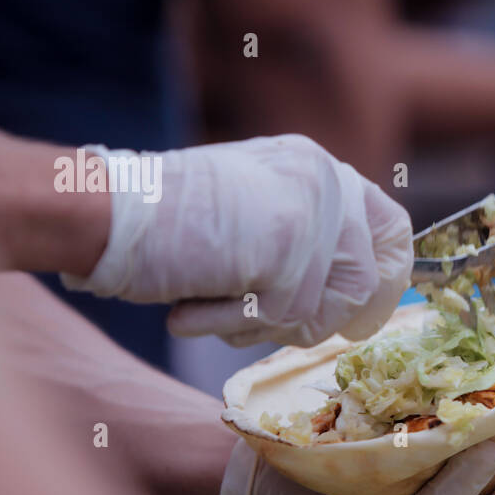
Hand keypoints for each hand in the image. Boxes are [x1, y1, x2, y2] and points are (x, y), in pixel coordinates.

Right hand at [61, 134, 411, 346]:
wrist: (101, 213)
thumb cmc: (161, 227)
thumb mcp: (250, 218)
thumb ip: (302, 243)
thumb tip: (353, 297)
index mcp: (317, 168)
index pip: (393, 228)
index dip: (384, 281)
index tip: (358, 313)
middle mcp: (325, 179)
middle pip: (367, 284)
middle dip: (315, 318)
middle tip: (255, 317)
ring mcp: (311, 209)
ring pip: (328, 310)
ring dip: (265, 325)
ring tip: (211, 301)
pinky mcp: (291, 243)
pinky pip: (284, 321)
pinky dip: (231, 326)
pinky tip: (191, 305)